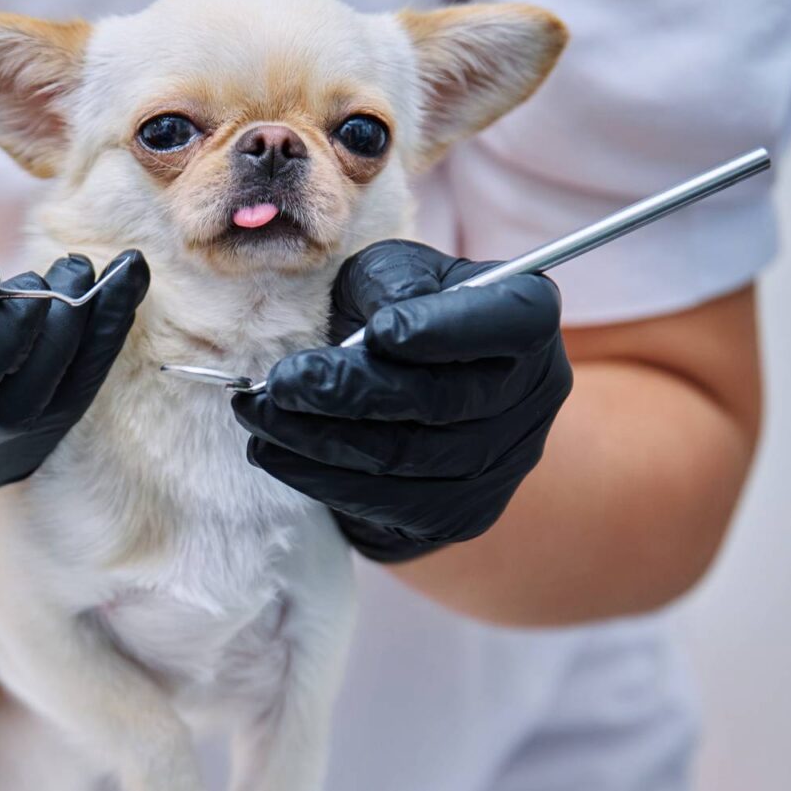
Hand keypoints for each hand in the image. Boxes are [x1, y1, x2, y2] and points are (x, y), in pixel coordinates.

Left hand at [231, 240, 570, 562]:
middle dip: (350, 392)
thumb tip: (379, 325)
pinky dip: (320, 477)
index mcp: (526, 318)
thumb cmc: (400, 311)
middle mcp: (532, 394)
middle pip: (442, 400)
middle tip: (280, 382)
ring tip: (258, 414)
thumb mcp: (395, 274)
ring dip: (318, 439)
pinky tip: (274, 451)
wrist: (417, 394)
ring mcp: (504, 463)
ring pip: (405, 458)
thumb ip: (391, 283)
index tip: (379, 332)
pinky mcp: (462, 516)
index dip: (446, 332)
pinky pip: (386, 501)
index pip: (507, 323)